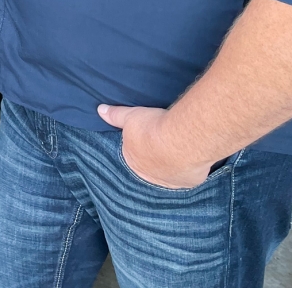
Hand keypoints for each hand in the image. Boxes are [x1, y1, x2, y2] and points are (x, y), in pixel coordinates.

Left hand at [97, 104, 212, 189]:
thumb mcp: (130, 116)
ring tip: (178, 150)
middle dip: (155, 158)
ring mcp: (170, 182)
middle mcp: (150, 177)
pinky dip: (189, 169)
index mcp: (133, 163)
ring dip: (173, 165)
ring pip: (170, 174)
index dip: (140, 147)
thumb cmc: (152, 128)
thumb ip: (115, 115)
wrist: (181, 139)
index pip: (133, 157)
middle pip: (152, 167)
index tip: (147, 139)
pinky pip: (188, 176)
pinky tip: (191, 157)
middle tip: (163, 144)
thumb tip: (100, 110)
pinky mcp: (189, 182)